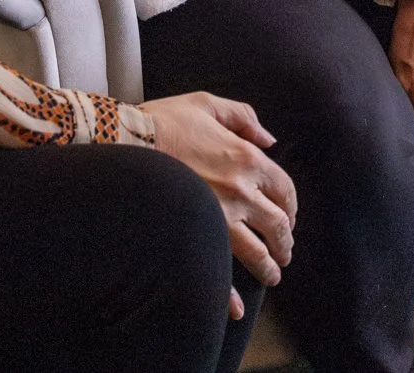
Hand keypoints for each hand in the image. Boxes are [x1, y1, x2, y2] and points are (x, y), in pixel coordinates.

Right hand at [142, 91, 296, 319]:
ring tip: (272, 275)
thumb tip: (269, 138)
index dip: (291, 206)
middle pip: (277, 225)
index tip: (289, 217)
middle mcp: (240, 192)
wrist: (123, 142)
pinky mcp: (196, 236)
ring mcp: (219, 218)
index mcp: (247, 159)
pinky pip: (218, 272)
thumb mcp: (207, 104)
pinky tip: (236, 309)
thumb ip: (243, 118)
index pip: (284, 189)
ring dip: (269, 267)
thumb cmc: (163, 121)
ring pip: (256, 252)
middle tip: (284, 252)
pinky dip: (228, 295)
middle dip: (285, 242)